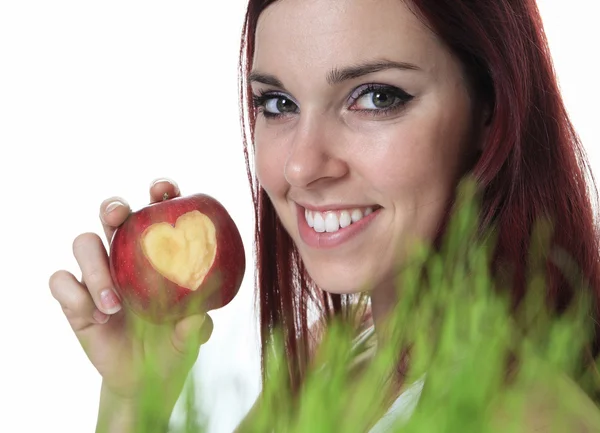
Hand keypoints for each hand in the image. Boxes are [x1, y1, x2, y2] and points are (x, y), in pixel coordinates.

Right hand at [49, 179, 212, 403]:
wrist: (145, 378)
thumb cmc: (174, 345)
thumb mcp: (190, 337)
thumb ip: (195, 326)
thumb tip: (198, 315)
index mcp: (159, 253)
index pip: (157, 209)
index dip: (160, 192)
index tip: (163, 190)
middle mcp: (127, 255)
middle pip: (113, 212)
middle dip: (114, 206)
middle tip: (120, 217)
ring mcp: (99, 274)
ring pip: (84, 242)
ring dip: (95, 267)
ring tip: (114, 304)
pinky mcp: (74, 298)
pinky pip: (61, 281)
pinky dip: (76, 295)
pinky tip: (98, 317)